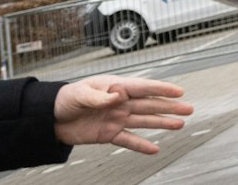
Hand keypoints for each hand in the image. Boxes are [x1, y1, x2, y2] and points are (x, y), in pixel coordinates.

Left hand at [53, 75, 193, 153]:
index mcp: (115, 88)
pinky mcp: (109, 134)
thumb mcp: (81, 93)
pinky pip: (128, 140)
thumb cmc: (65, 99)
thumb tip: (118, 97)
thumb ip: (100, 97)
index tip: (179, 91)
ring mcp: (117, 119)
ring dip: (162, 123)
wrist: (49, 118)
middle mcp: (120, 103)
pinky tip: (155, 148)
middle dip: (169, 107)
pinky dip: (141, 145)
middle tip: (188, 109)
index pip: (143, 87)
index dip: (162, 89)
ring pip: (144, 122)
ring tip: (179, 124)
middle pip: (149, 105)